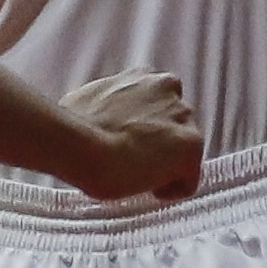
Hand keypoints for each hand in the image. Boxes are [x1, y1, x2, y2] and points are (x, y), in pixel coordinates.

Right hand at [58, 69, 203, 201]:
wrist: (84, 145)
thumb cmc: (75, 126)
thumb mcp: (88, 100)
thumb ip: (106, 105)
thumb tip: (93, 120)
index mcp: (145, 76)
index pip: (158, 104)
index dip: (145, 129)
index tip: (129, 143)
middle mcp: (169, 88)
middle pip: (174, 125)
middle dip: (159, 144)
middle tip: (134, 161)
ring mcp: (183, 116)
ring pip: (183, 150)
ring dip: (166, 164)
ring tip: (140, 178)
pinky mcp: (191, 146)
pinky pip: (188, 179)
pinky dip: (171, 189)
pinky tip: (149, 191)